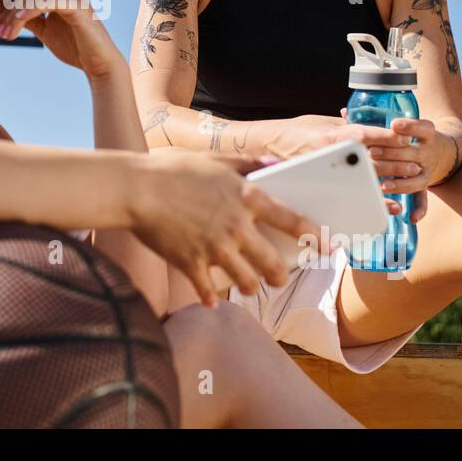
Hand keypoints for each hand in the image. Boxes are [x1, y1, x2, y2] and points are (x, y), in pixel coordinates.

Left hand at [0, 0, 121, 77]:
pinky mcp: (77, 5)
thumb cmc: (75, 47)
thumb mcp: (46, 31)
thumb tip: (10, 16)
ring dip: (15, 15)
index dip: (8, 7)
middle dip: (9, 13)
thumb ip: (31, 20)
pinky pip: (48, 2)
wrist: (97, 64)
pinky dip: (30, 9)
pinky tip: (18, 21)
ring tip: (5, 32)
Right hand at [126, 150, 323, 307]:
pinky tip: (210, 300)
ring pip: (247, 282)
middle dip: (280, 275)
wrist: (135, 189)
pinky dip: (210, 298)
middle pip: (273, 263)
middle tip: (279, 277)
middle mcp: (236, 227)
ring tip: (248, 285)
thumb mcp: (214, 160)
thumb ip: (246, 163)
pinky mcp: (191, 264)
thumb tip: (272, 164)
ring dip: (251, 286)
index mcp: (245, 198)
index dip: (314, 235)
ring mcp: (214, 249)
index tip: (327, 246)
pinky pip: (208, 291)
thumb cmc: (171, 169)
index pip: (292, 220)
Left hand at [336, 109, 435, 221]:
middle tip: (373, 152)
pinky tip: (411, 217)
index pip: (422, 127)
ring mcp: (428, 169)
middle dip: (392, 153)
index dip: (409, 126)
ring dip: (399, 179)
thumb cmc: (408, 135)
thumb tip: (344, 112)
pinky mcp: (425, 184)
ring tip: (382, 183)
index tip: (394, 125)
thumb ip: (373, 120)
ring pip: (417, 176)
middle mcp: (429, 151)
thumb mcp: (399, 125)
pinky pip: (424, 198)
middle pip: (413, 152)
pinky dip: (420, 209)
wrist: (441, 151)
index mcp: (427, 134)